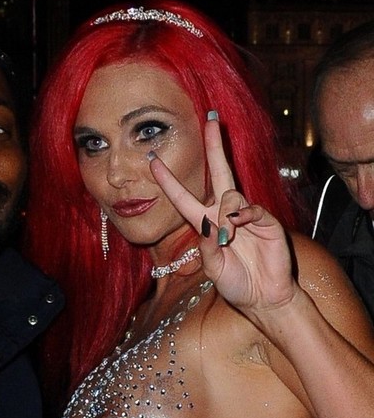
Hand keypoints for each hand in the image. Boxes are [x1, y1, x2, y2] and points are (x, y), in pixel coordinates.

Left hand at [148, 115, 297, 319]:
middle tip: (211, 119)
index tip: (152, 159)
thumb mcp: (213, 270)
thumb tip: (208, 225)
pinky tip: (240, 226)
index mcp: (205, 223)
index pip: (183, 196)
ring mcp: (246, 215)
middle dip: (215, 145)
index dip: (168, 179)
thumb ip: (206, 249)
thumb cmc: (236, 284)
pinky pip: (250, 207)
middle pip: (219, 171)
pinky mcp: (265, 220)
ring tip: (227, 238)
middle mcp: (224, 213)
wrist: (264, 298)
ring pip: (230, 195)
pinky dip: (243, 215)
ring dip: (226, 213)